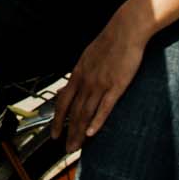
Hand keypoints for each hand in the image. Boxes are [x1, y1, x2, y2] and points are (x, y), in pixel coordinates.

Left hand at [50, 12, 147, 149]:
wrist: (125, 30)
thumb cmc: (108, 42)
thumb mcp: (87, 57)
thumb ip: (80, 74)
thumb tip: (71, 86)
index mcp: (78, 74)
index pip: (63, 102)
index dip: (57, 120)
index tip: (54, 134)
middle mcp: (86, 81)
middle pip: (73, 112)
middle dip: (68, 132)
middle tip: (65, 149)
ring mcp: (100, 84)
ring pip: (86, 113)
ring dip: (80, 133)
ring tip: (76, 147)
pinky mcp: (116, 85)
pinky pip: (105, 107)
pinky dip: (97, 121)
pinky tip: (92, 133)